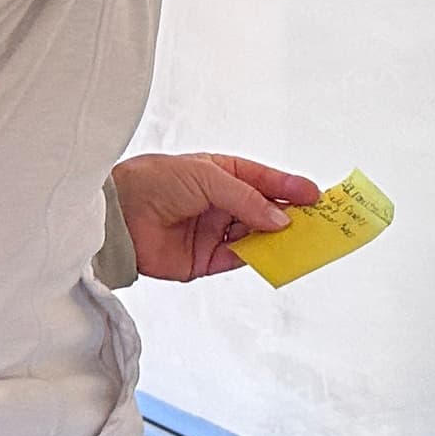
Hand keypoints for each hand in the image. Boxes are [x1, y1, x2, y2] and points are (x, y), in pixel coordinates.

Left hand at [112, 152, 320, 281]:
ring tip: (302, 239)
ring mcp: (214, 232)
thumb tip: (279, 219)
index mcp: (220, 175)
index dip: (289, 187)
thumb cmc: (154, 181)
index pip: (263, 180)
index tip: (315, 195)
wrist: (117, 216)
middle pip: (264, 210)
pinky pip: (239, 259)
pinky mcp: (205, 260)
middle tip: (318, 220)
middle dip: (289, 215)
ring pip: (256, 236)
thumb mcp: (207, 177)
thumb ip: (246, 198)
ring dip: (277, 237)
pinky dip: (258, 257)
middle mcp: (220, 203)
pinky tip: (274, 253)